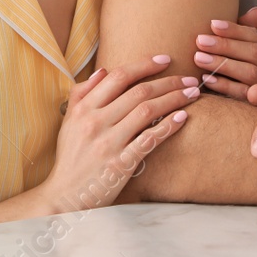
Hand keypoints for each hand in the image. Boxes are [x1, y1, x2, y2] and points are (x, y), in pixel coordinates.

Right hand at [40, 55, 196, 213]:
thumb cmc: (70, 156)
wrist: (64, 196)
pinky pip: (149, 140)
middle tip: (188, 79)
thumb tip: (104, 70)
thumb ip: (82, 93)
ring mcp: (108, 143)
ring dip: (174, 100)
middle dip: (168, 82)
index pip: (118, 77)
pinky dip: (168, 127)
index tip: (165, 59)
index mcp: (83, 108)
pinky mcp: (120, 164)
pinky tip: (182, 118)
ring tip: (192, 94)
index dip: (145, 65)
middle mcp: (95, 122)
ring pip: (147, 112)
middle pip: (138, 92)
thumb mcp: (69, 121)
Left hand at [193, 6, 256, 99]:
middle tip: (200, 40)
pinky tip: (207, 79)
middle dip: (226, 45)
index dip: (235, 29)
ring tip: (199, 57)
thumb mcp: (246, 63)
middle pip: (255, 53)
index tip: (212, 24)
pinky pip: (245, 95)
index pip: (256, 38)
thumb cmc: (246, 89)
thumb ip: (247, 38)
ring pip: (251, 73)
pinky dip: (225, 85)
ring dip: (223, 63)